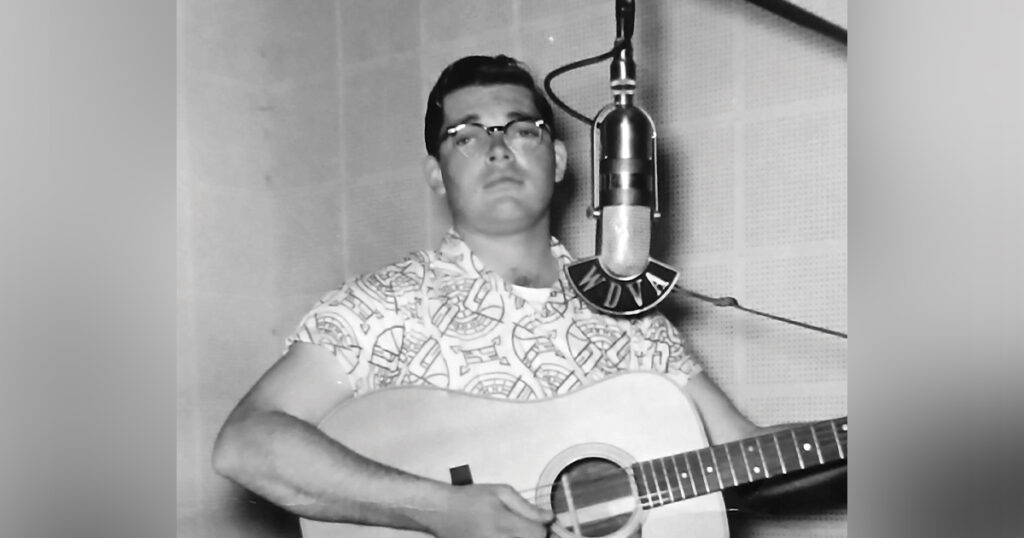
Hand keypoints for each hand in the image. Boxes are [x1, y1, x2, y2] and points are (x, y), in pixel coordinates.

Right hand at [424, 483, 553, 537]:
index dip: (543, 527)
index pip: (539, 534)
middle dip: (532, 536)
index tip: (538, 521)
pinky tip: (503, 535)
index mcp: (506, 524)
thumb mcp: (501, 492)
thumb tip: (549, 517)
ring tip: (512, 531)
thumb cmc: (471, 498)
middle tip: (525, 527)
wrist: (443, 512)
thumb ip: (527, 507)